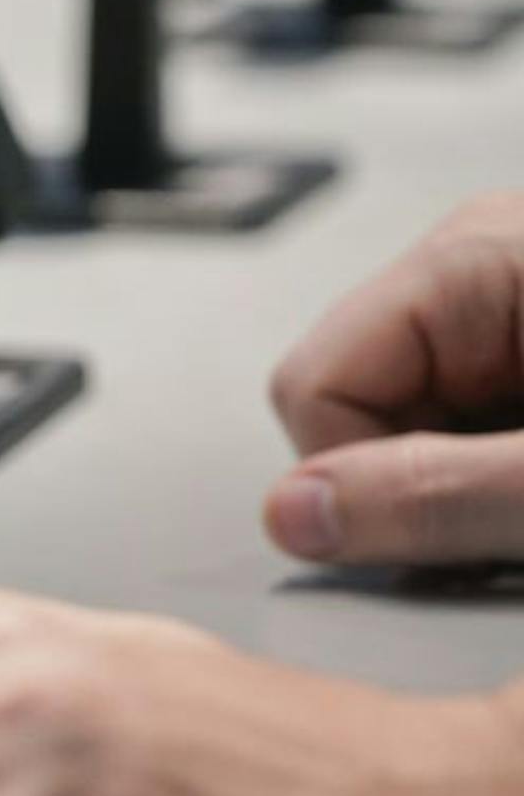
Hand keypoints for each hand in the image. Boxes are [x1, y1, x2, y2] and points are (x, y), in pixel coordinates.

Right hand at [265, 194, 523, 565]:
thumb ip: (440, 492)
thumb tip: (294, 516)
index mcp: (472, 261)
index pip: (314, 387)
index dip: (368, 482)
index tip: (453, 534)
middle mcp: (477, 276)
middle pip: (356, 411)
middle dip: (426, 490)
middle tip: (516, 522)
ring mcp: (507, 318)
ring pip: (410, 433)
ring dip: (470, 495)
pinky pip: (465, 438)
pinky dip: (499, 489)